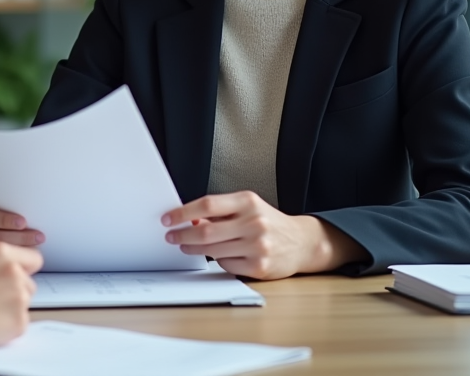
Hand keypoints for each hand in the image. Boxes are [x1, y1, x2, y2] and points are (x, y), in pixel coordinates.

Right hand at [0, 242, 42, 349]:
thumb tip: (11, 265)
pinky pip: (21, 321)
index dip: (24, 267)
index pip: (33, 257)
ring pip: (25, 302)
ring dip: (12, 306)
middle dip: (16, 289)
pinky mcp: (20, 320)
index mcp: (1, 252)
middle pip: (29, 283)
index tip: (18, 275)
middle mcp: (14, 271)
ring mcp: (19, 297)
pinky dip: (9, 324)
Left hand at [161, 191, 364, 279]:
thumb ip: (220, 211)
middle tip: (171, 236)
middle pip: (206, 231)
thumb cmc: (268, 222)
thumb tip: (188, 219)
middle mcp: (254, 222)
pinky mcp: (259, 266)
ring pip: (213, 250)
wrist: (301, 242)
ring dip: (194, 249)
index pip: (207, 204)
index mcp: (248, 202)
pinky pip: (226, 265)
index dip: (183, 212)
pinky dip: (217, 261)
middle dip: (182, 235)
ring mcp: (257, 246)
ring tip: (186, 246)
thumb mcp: (247, 207)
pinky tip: (217, 256)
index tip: (168, 218)